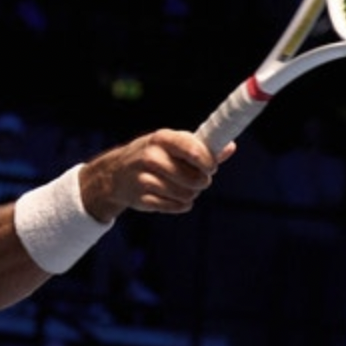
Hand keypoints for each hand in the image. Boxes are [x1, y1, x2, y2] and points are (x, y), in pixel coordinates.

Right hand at [79, 130, 232, 222]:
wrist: (115, 173)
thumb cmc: (152, 155)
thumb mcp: (171, 145)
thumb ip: (201, 147)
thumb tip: (230, 147)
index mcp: (161, 138)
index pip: (193, 149)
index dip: (208, 161)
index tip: (211, 167)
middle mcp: (151, 157)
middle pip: (194, 178)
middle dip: (201, 181)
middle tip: (197, 179)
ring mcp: (144, 179)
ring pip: (187, 194)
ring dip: (191, 194)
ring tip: (183, 187)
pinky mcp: (142, 199)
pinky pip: (176, 207)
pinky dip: (180, 204)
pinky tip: (172, 197)